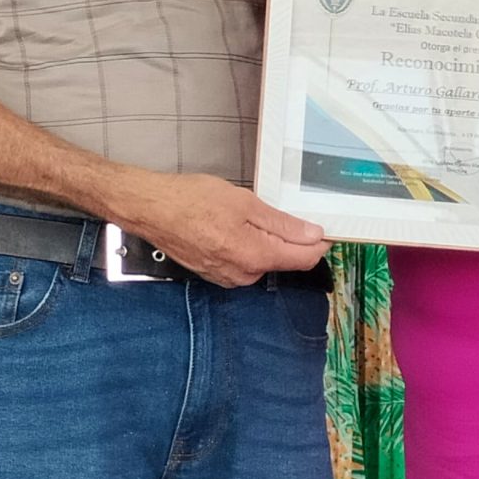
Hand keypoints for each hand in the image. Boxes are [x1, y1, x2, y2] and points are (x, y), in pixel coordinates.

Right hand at [127, 172, 326, 287]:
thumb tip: (312, 235)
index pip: (303, 259)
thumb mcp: (245, 203)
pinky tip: (231, 226)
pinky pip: (243, 262)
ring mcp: (227, 278)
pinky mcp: (215, 274)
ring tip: (247, 215)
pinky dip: (246, 246)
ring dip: (265, 241)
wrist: (151, 209)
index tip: (327, 229)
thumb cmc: (192, 201)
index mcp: (255, 256)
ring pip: (262, 261)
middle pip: (283, 261)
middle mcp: (243, 275)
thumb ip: (281, 223)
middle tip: (279, 210)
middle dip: (290, 239)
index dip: (319, 243)